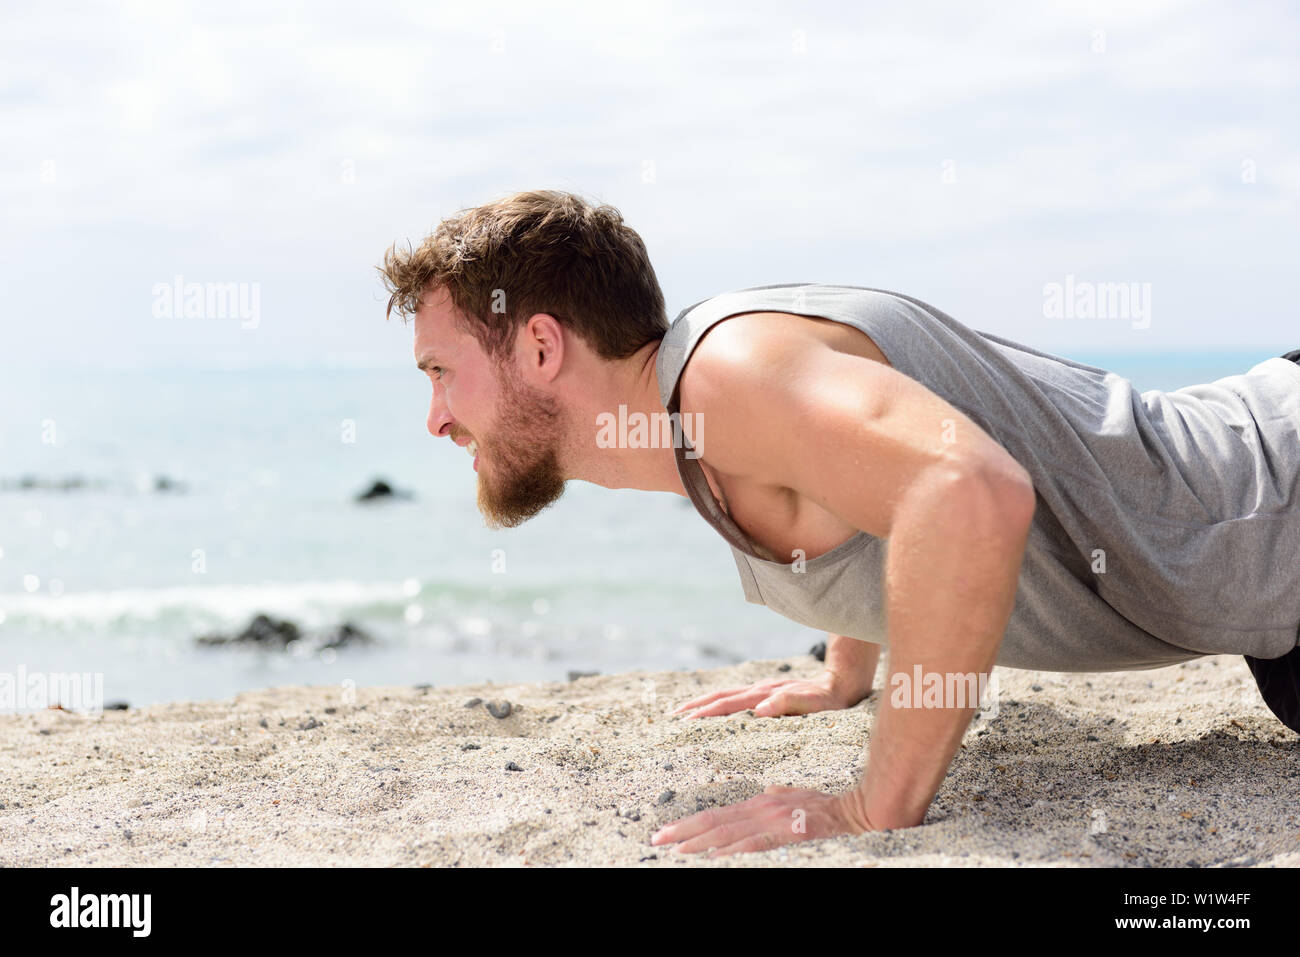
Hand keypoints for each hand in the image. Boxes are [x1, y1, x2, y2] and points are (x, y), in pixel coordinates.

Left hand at [650, 785, 874, 856]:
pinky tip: (715, 857)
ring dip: (700, 843)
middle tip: (657, 840)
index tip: (668, 833)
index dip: (690, 824)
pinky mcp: (789, 833)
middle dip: (683, 832)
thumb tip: (767, 791)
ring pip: (729, 832)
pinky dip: (733, 851)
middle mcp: (762, 808)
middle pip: (715, 821)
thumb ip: (780, 794)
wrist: (857, 809)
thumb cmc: (829, 807)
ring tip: (676, 850)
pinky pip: (755, 844)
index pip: (718, 814)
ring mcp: (774, 820)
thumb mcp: (798, 796)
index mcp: (761, 802)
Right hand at [671, 670, 865, 718]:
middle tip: (673, 717)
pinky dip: (719, 703)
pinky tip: (715, 709)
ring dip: (704, 703)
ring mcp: (763, 690)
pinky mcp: (768, 694)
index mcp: (765, 694)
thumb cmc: (829, 700)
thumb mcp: (812, 705)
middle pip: (721, 696)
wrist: (842, 683)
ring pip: (726, 695)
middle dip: (696, 706)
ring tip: (684, 711)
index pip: (728, 704)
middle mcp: (760, 690)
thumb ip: (786, 704)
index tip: (685, 721)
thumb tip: (758, 710)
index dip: (706, 712)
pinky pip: (736, 698)